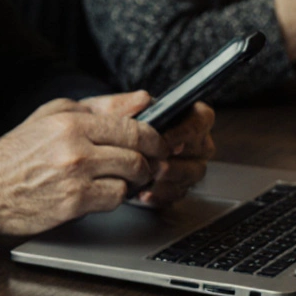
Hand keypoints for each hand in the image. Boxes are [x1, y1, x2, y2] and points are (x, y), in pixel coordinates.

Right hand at [0, 93, 166, 237]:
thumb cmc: (17, 153)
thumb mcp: (51, 116)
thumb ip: (99, 107)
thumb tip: (142, 100)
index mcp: (70, 122)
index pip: (131, 125)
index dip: (154, 137)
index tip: (159, 144)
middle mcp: (75, 147)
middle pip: (137, 153)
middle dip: (148, 161)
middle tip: (145, 165)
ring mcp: (75, 177)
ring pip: (130, 177)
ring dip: (130, 181)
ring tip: (116, 178)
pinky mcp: (74, 203)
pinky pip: (114, 199)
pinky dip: (113, 198)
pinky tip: (98, 193)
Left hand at [80, 92, 213, 205]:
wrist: (94, 152)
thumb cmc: (105, 127)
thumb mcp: (106, 111)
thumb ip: (122, 104)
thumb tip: (143, 99)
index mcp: (184, 116)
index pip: (201, 118)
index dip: (187, 130)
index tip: (165, 140)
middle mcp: (193, 141)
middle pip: (201, 150)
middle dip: (177, 158)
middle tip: (155, 163)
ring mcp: (188, 165)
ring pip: (192, 174)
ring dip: (169, 177)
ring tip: (147, 177)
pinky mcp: (177, 186)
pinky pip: (177, 194)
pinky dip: (160, 195)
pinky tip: (142, 193)